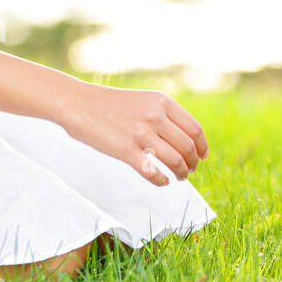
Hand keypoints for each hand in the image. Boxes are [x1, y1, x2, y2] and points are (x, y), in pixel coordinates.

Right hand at [57, 83, 208, 186]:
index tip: (202, 156)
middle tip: (190, 170)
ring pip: (175, 160)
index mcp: (162, 102)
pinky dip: (162, 180)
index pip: (194, 129)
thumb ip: (163, 114)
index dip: (202, 146)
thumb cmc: (110, 104)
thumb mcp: (143, 100)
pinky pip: (152, 172)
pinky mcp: (126, 150)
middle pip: (188, 146)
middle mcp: (155, 116)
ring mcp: (141, 133)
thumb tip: (184, 138)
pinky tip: (162, 181)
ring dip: (181, 173)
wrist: (78, 103)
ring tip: (179, 177)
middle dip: (192, 162)